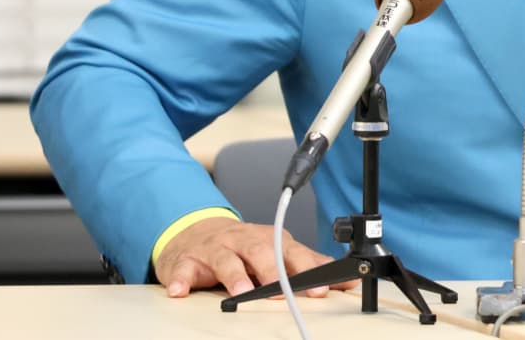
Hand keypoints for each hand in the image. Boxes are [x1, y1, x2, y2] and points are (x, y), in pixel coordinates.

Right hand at [155, 217, 359, 297]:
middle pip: (260, 251)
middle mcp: (243, 240)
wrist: (194, 232)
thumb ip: (306, 264)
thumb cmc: (242, 247)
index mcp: (269, 240)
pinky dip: (180, 280)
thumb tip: (344, 278)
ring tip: (241, 293)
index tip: (322, 289)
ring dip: (234, 276)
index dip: (307, 270)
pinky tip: (180, 291)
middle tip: (283, 293)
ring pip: (225, 259)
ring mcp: (215, 248)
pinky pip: (182, 270)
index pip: (292, 253)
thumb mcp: (275, 251)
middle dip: (273, 271)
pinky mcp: (186, 261)